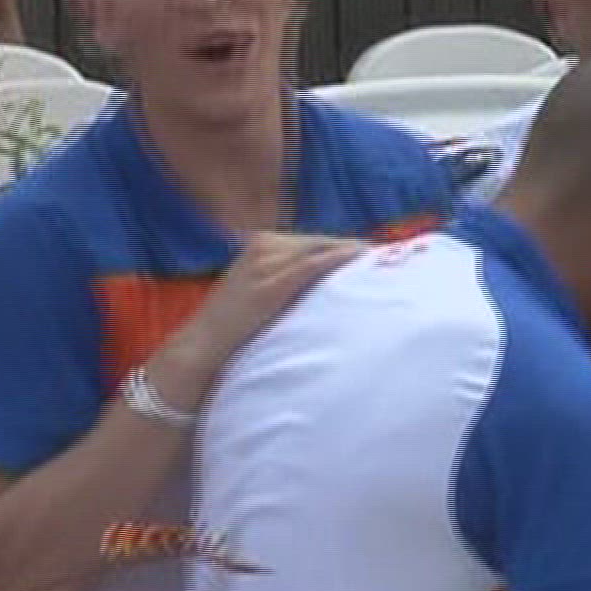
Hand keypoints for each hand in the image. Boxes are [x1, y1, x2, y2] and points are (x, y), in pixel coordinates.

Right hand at [152, 232, 363, 400]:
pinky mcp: (269, 284)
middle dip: (350, 251)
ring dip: (350, 255)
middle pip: (320, 243)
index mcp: (261, 243)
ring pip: (319, 250)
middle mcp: (263, 245)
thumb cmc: (235, 328)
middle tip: (387, 260)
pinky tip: (360, 257)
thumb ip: (287, 280)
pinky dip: (337, 259)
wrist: (203, 348)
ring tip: (382, 264)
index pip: (313, 242)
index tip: (373, 256)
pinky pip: (311, 266)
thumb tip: (328, 284)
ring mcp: (264, 263)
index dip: (344, 249)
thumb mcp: (260, 292)